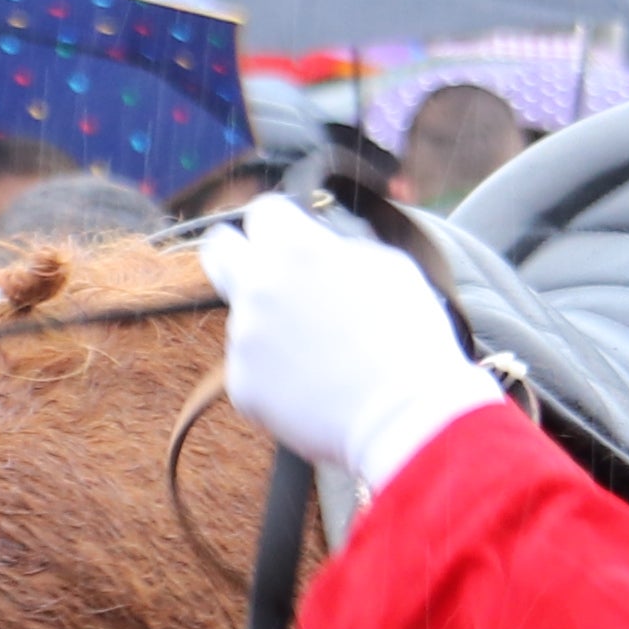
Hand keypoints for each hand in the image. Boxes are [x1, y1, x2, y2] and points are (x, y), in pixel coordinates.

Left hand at [207, 196, 494, 493]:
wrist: (404, 417)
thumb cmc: (409, 338)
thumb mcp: (389, 266)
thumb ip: (342, 247)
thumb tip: (323, 246)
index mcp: (295, 248)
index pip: (263, 211)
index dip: (282, 223)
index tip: (294, 236)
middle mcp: (257, 286)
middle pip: (219, 249)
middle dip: (237, 251)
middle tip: (264, 269)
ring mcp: (243, 338)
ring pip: (246, 317)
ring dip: (272, 325)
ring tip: (324, 354)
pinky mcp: (241, 385)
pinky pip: (252, 367)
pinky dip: (276, 374)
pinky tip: (315, 385)